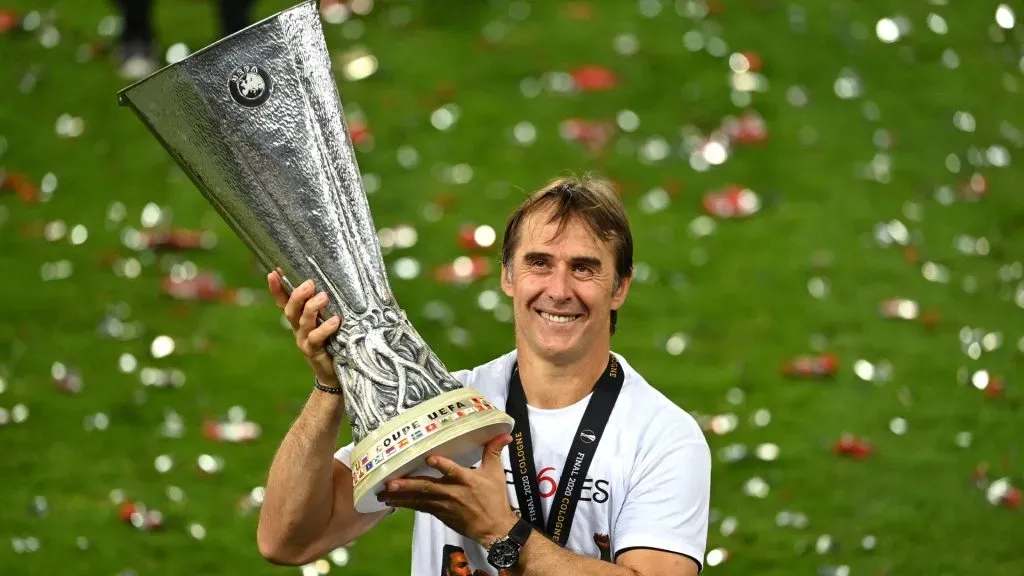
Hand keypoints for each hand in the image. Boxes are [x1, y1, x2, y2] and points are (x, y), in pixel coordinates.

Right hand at [267, 270, 341, 387]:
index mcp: (299, 320)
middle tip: (309, 284)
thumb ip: (325, 307)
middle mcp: (298, 329)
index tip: (273, 272)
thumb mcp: (326, 322)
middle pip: (291, 310)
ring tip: (324, 297)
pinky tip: (334, 320)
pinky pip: (316, 338)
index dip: (277, 288)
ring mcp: (304, 341)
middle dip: (297, 295)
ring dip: (312, 308)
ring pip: (303, 322)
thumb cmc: (332, 342)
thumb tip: (333, 284)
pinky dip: (325, 328)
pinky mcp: (314, 352)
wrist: (334, 374)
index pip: (284, 302)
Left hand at [380, 434, 517, 545]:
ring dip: (400, 496)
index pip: (453, 471)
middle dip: (408, 485)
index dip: (442, 465)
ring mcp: (444, 505)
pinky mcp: (439, 514)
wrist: (494, 529)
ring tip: (382, 493)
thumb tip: (504, 434)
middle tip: (389, 482)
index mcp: (466, 480)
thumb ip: (493, 451)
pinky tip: (391, 501)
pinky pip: (419, 508)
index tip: (430, 458)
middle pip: (427, 487)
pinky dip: (405, 504)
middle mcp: (452, 492)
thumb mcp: (495, 473)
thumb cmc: (494, 499)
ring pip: (419, 499)